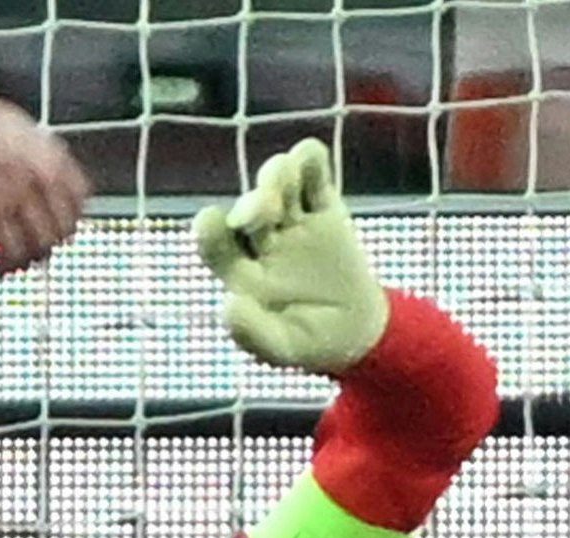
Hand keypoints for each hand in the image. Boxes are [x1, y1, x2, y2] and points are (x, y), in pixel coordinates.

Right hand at [0, 92, 90, 278]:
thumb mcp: (11, 125)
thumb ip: (31, 151)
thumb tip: (33, 169)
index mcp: (49, 153)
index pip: (80, 198)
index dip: (68, 217)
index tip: (55, 227)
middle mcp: (42, 176)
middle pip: (63, 228)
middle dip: (48, 243)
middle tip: (31, 251)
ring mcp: (19, 196)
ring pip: (41, 245)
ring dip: (27, 259)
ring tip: (10, 263)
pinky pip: (11, 252)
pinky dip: (5, 265)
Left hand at [192, 139, 390, 374]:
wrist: (361, 332)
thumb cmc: (313, 343)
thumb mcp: (284, 349)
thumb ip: (253, 335)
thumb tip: (227, 305)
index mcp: (241, 271)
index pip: (215, 244)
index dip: (209, 230)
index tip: (209, 219)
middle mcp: (259, 239)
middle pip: (248, 209)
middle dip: (254, 204)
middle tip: (266, 209)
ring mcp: (292, 220)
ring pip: (277, 185)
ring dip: (276, 175)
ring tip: (285, 176)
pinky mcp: (324, 208)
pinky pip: (314, 176)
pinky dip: (309, 160)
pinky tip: (309, 155)